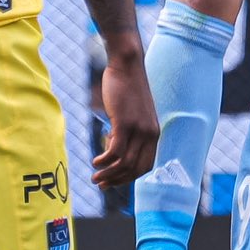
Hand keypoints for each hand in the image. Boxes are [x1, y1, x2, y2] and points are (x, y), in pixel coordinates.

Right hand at [94, 47, 158, 185]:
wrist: (127, 65)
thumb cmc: (125, 88)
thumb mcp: (131, 114)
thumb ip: (127, 132)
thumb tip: (113, 149)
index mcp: (154, 133)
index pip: (146, 166)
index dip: (129, 178)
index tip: (114, 181)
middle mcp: (150, 134)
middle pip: (135, 169)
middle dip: (118, 180)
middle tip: (101, 183)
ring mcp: (139, 129)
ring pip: (124, 163)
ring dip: (108, 173)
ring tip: (95, 176)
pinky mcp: (125, 123)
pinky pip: (115, 151)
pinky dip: (105, 161)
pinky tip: (95, 161)